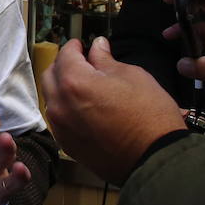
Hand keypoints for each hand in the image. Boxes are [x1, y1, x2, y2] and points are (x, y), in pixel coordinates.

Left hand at [38, 37, 185, 184]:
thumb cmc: (148, 116)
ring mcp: (61, 128)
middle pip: (50, 75)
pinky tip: (85, 108)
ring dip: (62, 88)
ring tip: (84, 85)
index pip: (65, 55)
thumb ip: (106, 60)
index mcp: (74, 82)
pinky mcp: (67, 145)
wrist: (154, 158)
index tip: (82, 45)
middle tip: (81, 62)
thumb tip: (98, 47)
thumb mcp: (132, 75)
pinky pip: (58, 120)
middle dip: (63, 65)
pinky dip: (66, 109)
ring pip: (52, 99)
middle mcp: (60, 105)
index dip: (74, 46)